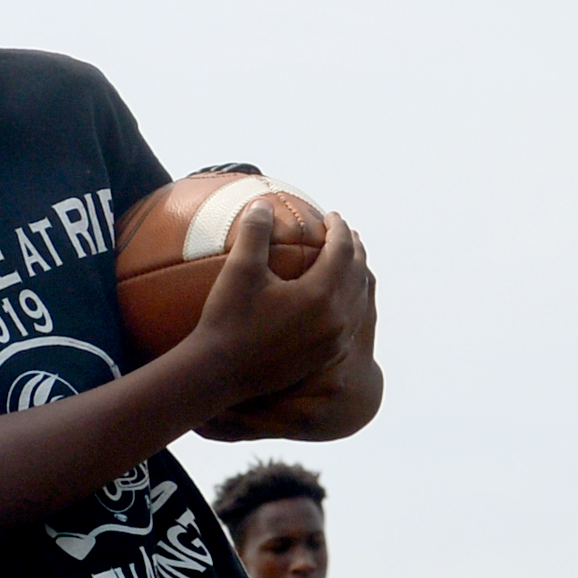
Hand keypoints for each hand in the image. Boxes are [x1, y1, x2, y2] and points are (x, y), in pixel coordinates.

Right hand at [185, 203, 373, 418]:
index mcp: (321, 294)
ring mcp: (334, 341)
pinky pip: (351, 323)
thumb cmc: (227, 320)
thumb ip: (254, 232)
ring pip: (359, 300)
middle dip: (354, 249)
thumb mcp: (239, 271)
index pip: (342, 251)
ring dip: (356, 276)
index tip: (331, 215)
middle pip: (358, 274)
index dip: (338, 228)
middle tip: (345, 233)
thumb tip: (262, 203)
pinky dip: (350, 303)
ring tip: (348, 262)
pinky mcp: (326, 357)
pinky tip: (338, 300)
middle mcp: (336, 319)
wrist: (219, 375)